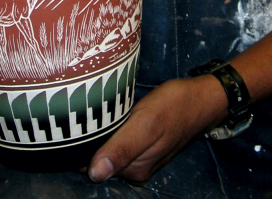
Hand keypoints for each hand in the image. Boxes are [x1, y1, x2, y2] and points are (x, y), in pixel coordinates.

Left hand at [87, 75, 227, 184]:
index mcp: (134, 168)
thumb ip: (122, 148)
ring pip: (110, 148)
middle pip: (100, 157)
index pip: (92, 164)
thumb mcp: (146, 123)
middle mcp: (136, 169)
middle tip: (78, 111)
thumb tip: (95, 174)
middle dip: (89, 139)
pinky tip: (110, 114)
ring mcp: (142, 157)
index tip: (69, 124)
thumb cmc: (175, 105)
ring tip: (91, 109)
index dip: (79, 146)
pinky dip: (113, 130)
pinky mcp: (146, 145)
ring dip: (101, 133)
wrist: (203, 98)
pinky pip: (121, 141)